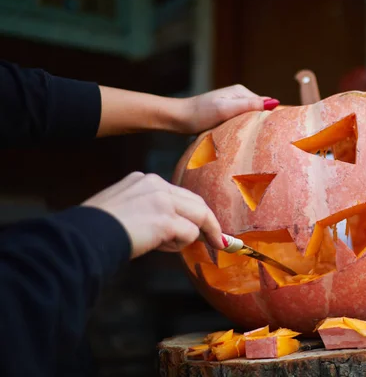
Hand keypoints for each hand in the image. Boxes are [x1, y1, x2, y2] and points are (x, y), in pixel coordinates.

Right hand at [82, 172, 223, 258]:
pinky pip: (189, 234)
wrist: (85, 236)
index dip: (194, 212)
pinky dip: (179, 245)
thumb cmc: (97, 230)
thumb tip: (174, 228)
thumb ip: (150, 211)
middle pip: (196, 202)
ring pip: (198, 216)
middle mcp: (156, 184)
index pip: (179, 194)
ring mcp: (162, 200)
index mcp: (144, 180)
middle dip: (209, 223)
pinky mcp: (166, 218)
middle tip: (219, 241)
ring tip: (168, 246)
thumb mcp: (124, 209)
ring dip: (192, 236)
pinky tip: (157, 246)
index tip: (205, 227)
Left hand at [175, 84, 279, 133]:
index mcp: (241, 92)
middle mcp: (238, 98)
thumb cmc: (200, 114)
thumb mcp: (225, 109)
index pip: (264, 104)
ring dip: (251, 130)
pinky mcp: (225, 116)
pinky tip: (241, 140)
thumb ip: (248, 105)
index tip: (276, 131)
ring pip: (249, 120)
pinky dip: (242, 132)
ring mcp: (232, 107)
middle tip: (265, 141)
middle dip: (261, 125)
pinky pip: (240, 124)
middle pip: (258, 113)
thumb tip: (274, 102)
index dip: (270, 117)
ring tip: (253, 142)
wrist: (179, 119)